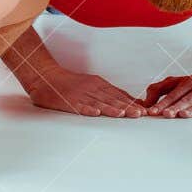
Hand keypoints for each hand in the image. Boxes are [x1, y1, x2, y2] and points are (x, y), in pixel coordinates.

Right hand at [21, 66, 145, 116]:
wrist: (46, 77)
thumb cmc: (71, 83)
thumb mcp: (93, 84)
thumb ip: (111, 93)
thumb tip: (132, 101)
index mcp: (99, 85)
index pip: (118, 95)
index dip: (132, 103)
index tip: (145, 111)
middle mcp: (91, 89)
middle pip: (111, 99)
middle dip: (126, 107)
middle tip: (140, 114)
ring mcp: (80, 95)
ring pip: (98, 102)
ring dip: (111, 108)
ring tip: (123, 114)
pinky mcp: (67, 101)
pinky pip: (78, 105)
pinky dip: (87, 109)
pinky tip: (95, 113)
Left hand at [142, 70, 191, 117]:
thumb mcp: (180, 82)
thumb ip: (160, 89)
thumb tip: (145, 102)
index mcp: (189, 82)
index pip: (174, 93)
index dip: (163, 103)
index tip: (153, 111)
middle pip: (187, 98)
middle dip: (176, 106)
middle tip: (166, 114)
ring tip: (183, 115)